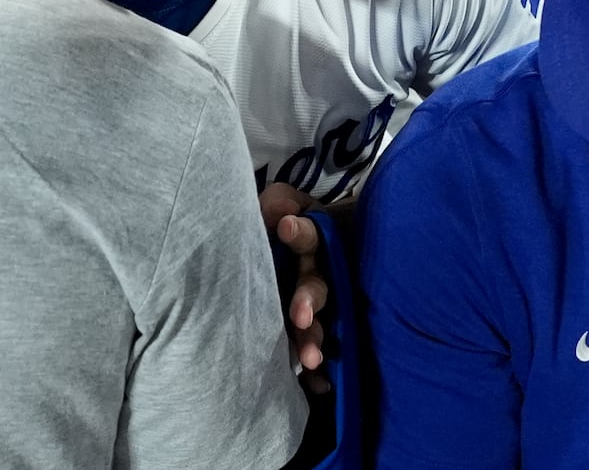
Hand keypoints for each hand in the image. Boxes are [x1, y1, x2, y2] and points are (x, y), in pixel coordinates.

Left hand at [259, 183, 329, 392]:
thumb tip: (284, 214)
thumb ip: (278, 203)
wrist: (271, 248)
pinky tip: (317, 386)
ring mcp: (310, 306)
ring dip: (314, 340)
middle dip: (309, 302)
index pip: (309, 235)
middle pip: (317, 287)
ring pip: (318, 322)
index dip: (300, 233)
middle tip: (301, 317)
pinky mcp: (302, 331)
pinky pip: (313, 351)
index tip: (286, 228)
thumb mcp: (274, 206)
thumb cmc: (272, 223)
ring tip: (311, 359)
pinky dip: (317, 373)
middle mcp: (314, 274)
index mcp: (308, 243)